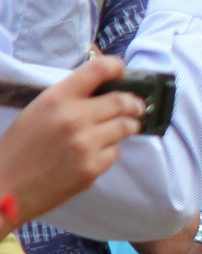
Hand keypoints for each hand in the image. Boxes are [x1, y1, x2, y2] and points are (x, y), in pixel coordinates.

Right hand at [0, 55, 147, 227]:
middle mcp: (74, 117)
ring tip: (125, 127)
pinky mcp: (92, 167)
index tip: (122, 73)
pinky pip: (115, 152)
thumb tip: (101, 92)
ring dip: (129, 126)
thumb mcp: (37, 111)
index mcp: (56, 98)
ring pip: (125, 127)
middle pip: (122, 101)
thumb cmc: (19, 147)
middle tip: (136, 107)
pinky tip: (95, 154)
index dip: (117, 68)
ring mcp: (86, 143)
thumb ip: (68, 100)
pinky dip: (110, 151)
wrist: (6, 186)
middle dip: (134, 104)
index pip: (98, 70)